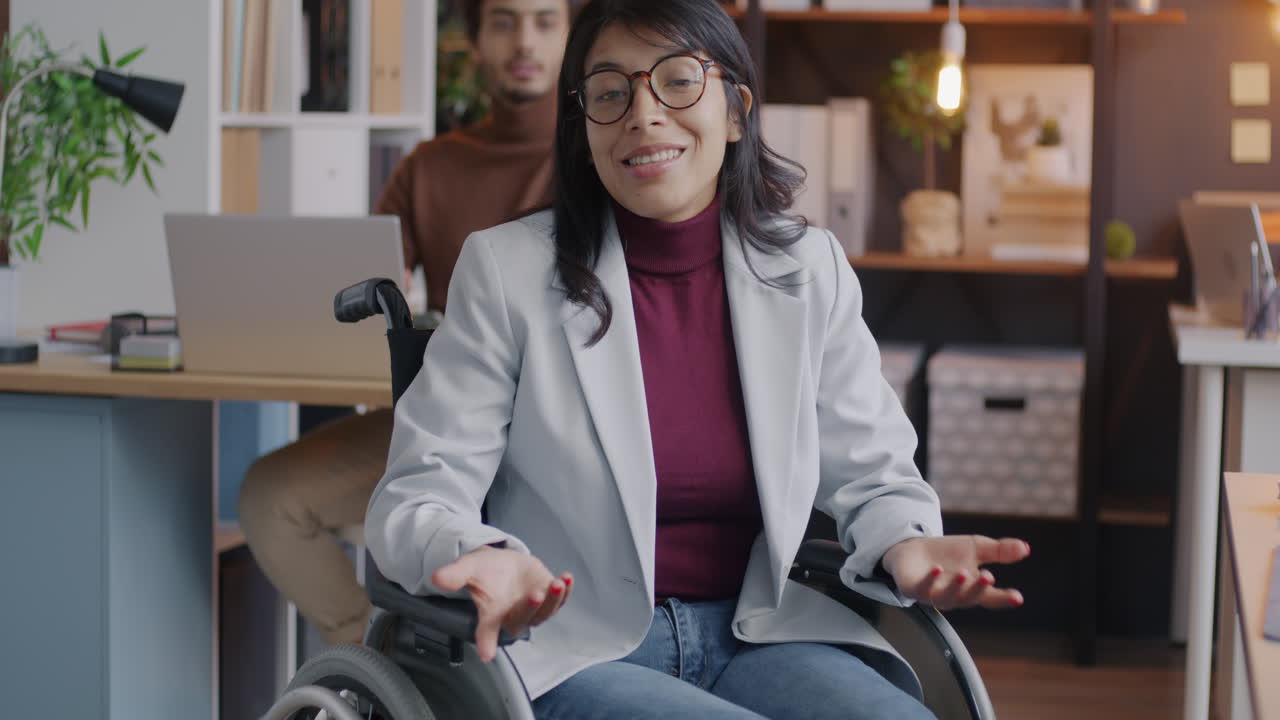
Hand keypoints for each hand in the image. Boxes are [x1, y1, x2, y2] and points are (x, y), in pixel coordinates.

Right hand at [432, 546, 572, 661]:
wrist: (503, 563)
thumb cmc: (484, 571)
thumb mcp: (467, 568)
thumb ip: (454, 576)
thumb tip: (436, 578)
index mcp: (491, 616)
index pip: (486, 633)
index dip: (486, 643)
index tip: (486, 654)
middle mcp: (513, 616)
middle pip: (523, 619)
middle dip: (530, 609)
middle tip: (534, 594)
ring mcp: (533, 608)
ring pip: (545, 612)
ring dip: (553, 599)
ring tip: (556, 582)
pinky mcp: (547, 596)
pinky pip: (559, 599)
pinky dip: (565, 591)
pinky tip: (566, 578)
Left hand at [881, 535, 1029, 610]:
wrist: (913, 548)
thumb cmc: (947, 553)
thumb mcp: (976, 548)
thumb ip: (999, 550)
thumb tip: (1026, 548)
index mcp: (971, 589)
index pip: (990, 597)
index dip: (1004, 598)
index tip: (1017, 597)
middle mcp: (954, 596)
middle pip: (969, 598)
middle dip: (978, 588)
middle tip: (988, 576)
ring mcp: (933, 595)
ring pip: (946, 597)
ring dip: (956, 587)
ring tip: (964, 574)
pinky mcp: (913, 589)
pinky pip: (922, 589)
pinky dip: (930, 581)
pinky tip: (937, 569)